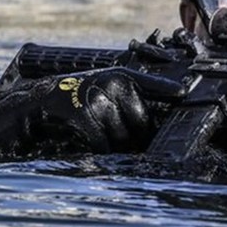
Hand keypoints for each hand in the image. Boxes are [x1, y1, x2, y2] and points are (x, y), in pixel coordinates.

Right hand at [33, 68, 184, 153]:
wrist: (42, 102)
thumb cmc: (83, 97)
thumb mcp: (109, 88)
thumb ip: (136, 97)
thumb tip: (164, 118)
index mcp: (122, 77)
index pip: (152, 86)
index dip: (168, 89)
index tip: (183, 93)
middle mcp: (112, 85)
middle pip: (142, 124)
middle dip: (137, 137)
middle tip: (127, 138)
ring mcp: (98, 100)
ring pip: (124, 138)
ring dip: (117, 145)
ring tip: (103, 134)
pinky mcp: (83, 116)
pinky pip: (103, 144)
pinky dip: (101, 149)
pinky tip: (93, 142)